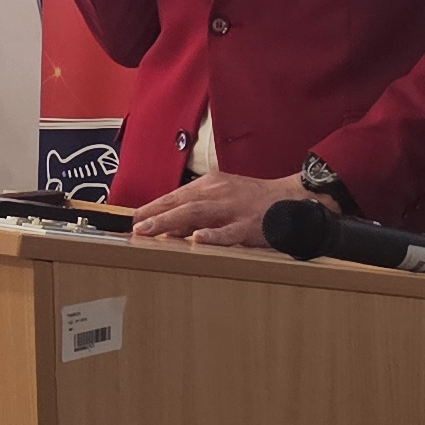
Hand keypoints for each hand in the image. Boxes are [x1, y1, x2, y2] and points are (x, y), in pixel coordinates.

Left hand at [128, 170, 300, 249]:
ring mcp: (234, 209)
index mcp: (211, 185)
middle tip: (135, 227)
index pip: (176, 196)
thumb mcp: (223, 195)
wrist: (291, 200)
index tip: (133, 219)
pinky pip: (228, 232)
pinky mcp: (249, 226)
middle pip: (181, 202)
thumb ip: (197, 208)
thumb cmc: (253, 201)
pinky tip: (197, 239)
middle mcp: (219, 193)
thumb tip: (169, 226)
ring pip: (197, 213)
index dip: (153, 207)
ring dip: (170, 222)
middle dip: (155, 214)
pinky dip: (212, 236)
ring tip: (150, 231)